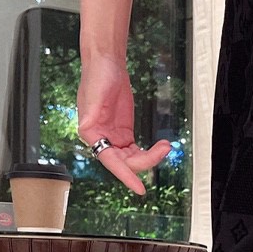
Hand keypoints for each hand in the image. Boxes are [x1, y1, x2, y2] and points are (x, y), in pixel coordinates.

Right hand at [77, 54, 170, 195]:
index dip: (126, 176)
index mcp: (92, 134)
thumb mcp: (95, 93)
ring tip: (166, 145)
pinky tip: (160, 147)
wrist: (106, 63)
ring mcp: (113, 137)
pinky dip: (149, 152)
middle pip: (125, 162)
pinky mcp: (123, 133)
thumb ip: (91, 113)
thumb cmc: (98, 75)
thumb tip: (87, 129)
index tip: (140, 188)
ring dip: (150, 156)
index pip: (111, 161)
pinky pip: (136, 151)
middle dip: (146, 160)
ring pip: (132, 158)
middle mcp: (102, 139)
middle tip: (164, 148)